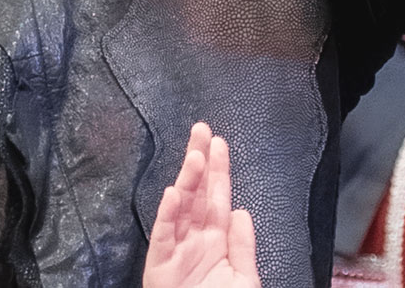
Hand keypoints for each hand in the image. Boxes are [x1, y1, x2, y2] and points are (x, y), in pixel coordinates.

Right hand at [143, 123, 260, 287]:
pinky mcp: (160, 264)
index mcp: (216, 241)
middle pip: (196, 194)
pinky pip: (164, 234)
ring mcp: (176, 250)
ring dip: (187, 182)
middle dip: (198, 162)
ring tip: (195, 157)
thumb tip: (242, 212)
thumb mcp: (244, 280)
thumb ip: (243, 246)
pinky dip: (168, 214)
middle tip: (201, 131)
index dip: (218, 170)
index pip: (217, 198)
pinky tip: (175, 193)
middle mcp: (194, 240)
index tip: (217, 142)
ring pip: (181, 208)